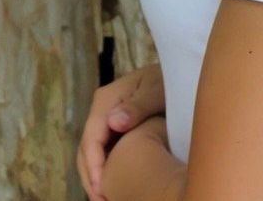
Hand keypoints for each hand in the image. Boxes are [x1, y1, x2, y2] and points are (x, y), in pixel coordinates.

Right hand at [77, 63, 166, 200]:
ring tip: (104, 199)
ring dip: (95, 177)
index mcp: (106, 99)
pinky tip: (112, 188)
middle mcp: (101, 110)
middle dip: (91, 177)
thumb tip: (114, 122)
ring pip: (92, 154)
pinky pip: (103, 153)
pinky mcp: (113, 129)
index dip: (94, 165)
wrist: (176, 74)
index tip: (101, 188)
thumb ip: (138, 105)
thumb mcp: (157, 90)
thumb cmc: (168, 80)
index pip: (91, 138)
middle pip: (87, 149)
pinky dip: (104, 171)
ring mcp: (106, 120)